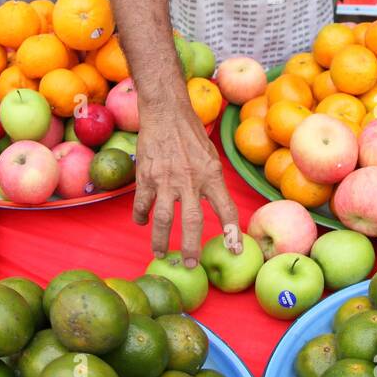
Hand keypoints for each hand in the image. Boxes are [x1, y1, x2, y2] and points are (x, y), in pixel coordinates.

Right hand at [133, 104, 241, 265]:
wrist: (166, 111)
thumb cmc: (191, 134)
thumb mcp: (211, 157)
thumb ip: (213, 182)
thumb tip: (218, 209)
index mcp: (212, 175)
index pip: (227, 209)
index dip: (232, 232)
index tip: (235, 250)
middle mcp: (190, 180)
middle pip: (193, 222)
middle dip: (192, 247)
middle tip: (191, 265)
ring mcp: (166, 179)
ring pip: (163, 219)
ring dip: (161, 240)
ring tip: (161, 253)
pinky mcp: (146, 176)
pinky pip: (142, 204)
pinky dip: (140, 216)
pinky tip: (141, 222)